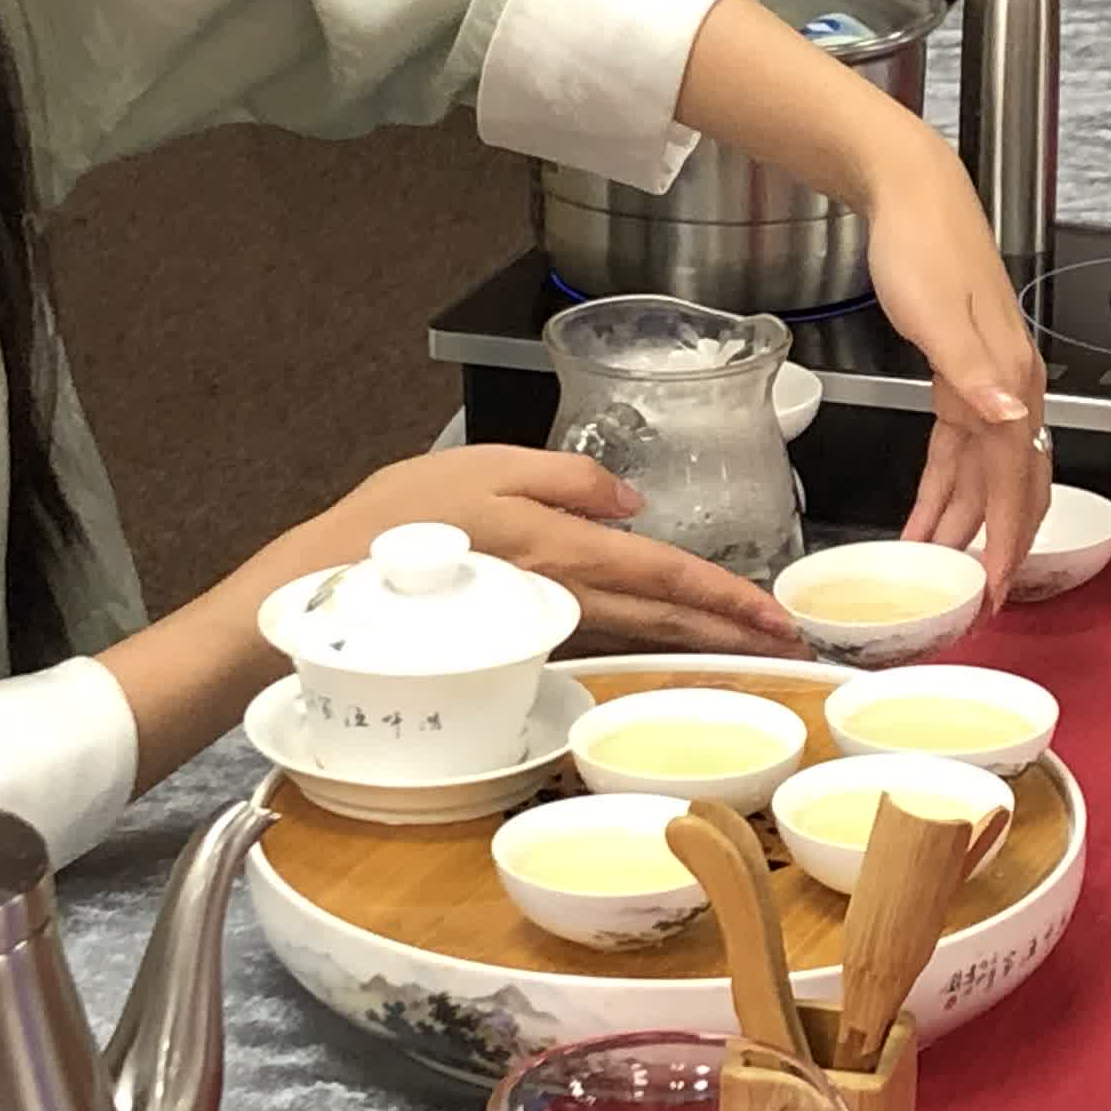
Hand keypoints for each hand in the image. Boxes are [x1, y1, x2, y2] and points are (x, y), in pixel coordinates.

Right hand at [278, 445, 798, 656]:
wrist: (326, 588)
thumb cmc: (397, 522)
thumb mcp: (488, 467)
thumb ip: (569, 480)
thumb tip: (632, 501)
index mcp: (566, 554)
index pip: (668, 578)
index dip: (727, 598)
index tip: (776, 615)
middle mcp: (566, 601)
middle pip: (667, 621)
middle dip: (730, 633)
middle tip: (784, 641)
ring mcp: (545, 628)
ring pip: (639, 638)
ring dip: (695, 643)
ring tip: (743, 643)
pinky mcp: (522, 639)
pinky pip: (601, 642)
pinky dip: (644, 643)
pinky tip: (664, 642)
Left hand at [859, 143, 1049, 597]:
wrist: (911, 193)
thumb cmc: (923, 243)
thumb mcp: (938, 316)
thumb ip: (975, 375)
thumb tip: (1013, 420)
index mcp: (1011, 378)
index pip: (1014, 478)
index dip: (1005, 538)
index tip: (992, 588)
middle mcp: (1009, 386)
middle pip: (1012, 485)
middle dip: (996, 544)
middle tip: (977, 596)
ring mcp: (986, 381)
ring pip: (983, 473)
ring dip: (963, 522)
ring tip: (938, 568)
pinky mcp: (961, 374)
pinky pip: (960, 449)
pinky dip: (946, 487)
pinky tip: (926, 512)